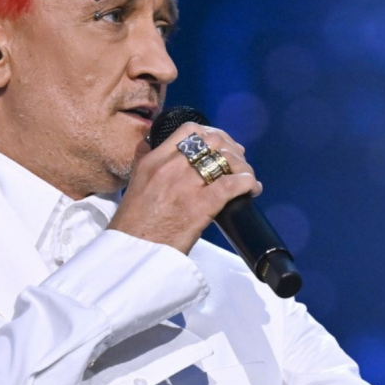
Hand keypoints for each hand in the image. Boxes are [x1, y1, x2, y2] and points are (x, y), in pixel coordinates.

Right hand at [108, 123, 261, 254]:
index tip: (221, 144)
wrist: (133, 253)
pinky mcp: (200, 205)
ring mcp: (186, 185)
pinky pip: (232, 184)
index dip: (212, 133)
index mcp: (154, 161)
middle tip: (238, 161)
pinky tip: (251, 189)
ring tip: (246, 177)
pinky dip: (247, 183)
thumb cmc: (135, 225)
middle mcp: (170, 168)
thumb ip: (146, 161)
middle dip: (231, 148)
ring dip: (243, 167)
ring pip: (225, 159)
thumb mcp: (135, 183)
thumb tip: (153, 145)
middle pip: (213, 141)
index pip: (188, 130)